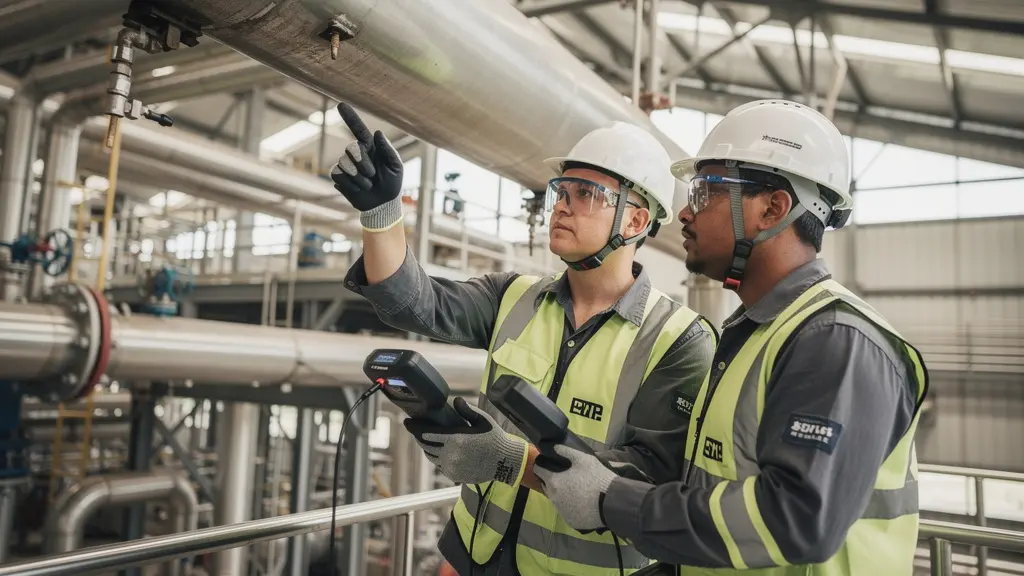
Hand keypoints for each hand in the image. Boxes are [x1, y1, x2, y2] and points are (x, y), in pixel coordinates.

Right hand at [331, 103, 403, 212]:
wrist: (383, 204)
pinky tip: (359, 188)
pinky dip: (351, 184)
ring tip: (368, 184)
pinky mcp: (339, 176)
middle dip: (363, 162)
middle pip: (351, 147)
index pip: (358, 129)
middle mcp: (357, 153)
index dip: (349, 117)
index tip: (341, 104)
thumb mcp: (396, 167)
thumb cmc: (392, 184)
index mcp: (371, 147)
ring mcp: (346, 164)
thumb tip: (377, 133)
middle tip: (373, 174)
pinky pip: (338, 174)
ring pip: (344, 162)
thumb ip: (388, 149)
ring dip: (359, 176)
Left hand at [404, 397, 527, 485]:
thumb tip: (455, 400)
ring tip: (426, 438)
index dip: (414, 427)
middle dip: (417, 435)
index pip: (426, 433)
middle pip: (424, 444)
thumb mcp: (483, 420)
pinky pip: (439, 465)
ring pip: (430, 455)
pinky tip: (438, 450)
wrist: (504, 462)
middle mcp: (450, 454)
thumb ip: (467, 410)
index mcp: (455, 438)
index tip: (407, 421)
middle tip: (413, 428)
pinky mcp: (454, 475)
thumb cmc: (494, 438)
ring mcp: (451, 466)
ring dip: (426, 446)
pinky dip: (436, 457)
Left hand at [534, 444, 616, 531]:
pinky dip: (570, 507)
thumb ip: (566, 451)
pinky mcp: (570, 521)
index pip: (538, 470)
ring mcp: (562, 511)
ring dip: (561, 494)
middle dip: (551, 480)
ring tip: (575, 490)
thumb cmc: (596, 477)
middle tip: (565, 476)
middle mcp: (553, 498)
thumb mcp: (583, 459)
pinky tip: (581, 502)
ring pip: (556, 500)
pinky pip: (566, 512)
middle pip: (546, 486)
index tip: (547, 463)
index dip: (542, 465)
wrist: (611, 502)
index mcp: (554, 481)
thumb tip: (554, 447)